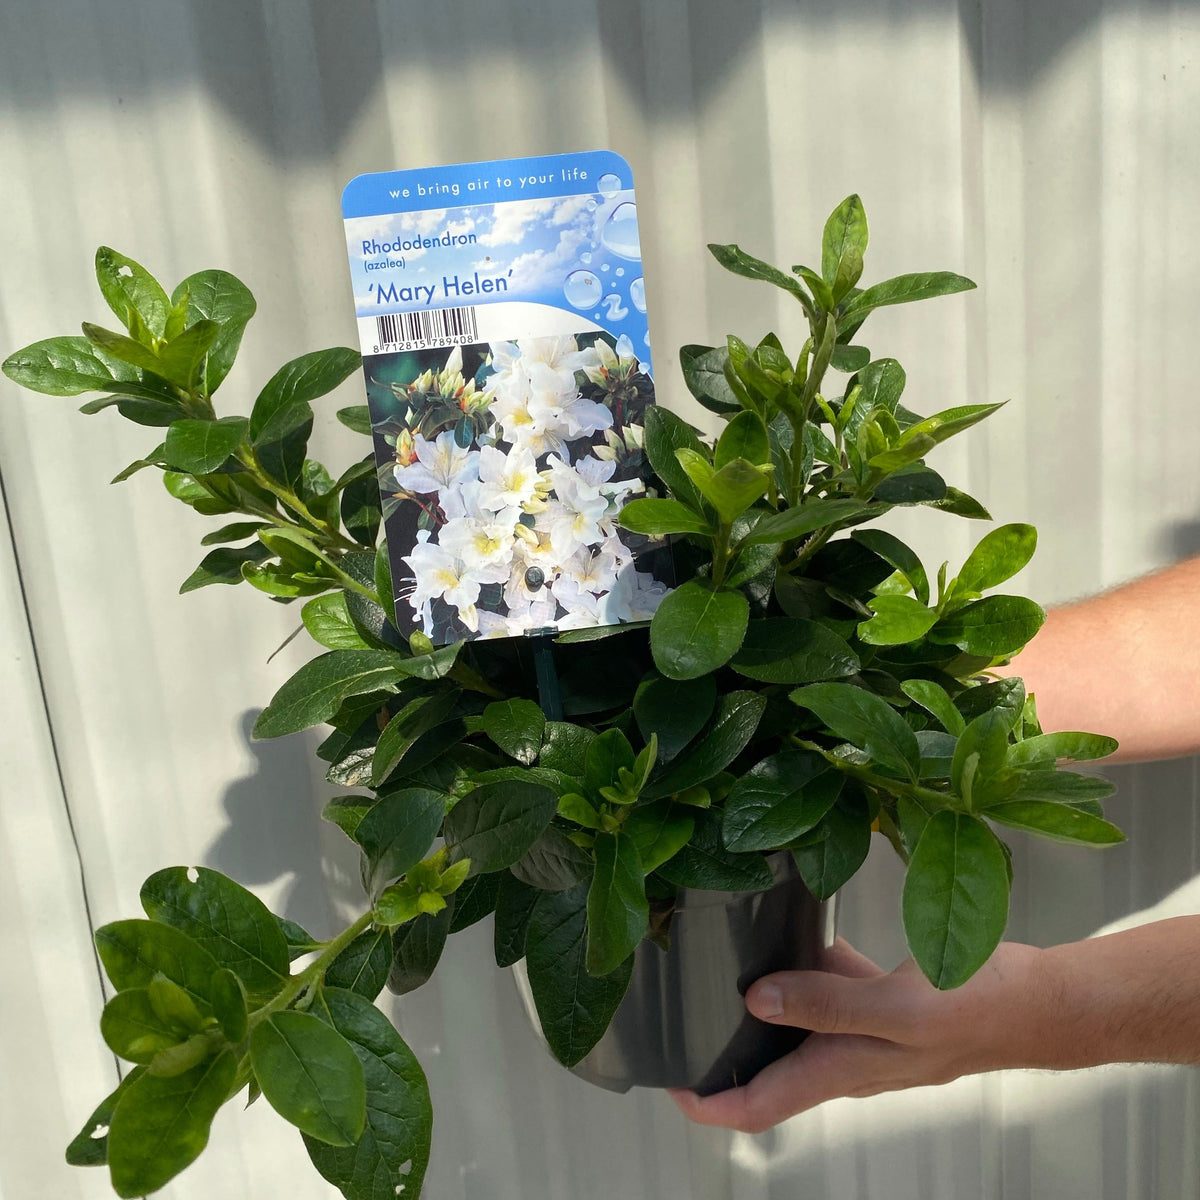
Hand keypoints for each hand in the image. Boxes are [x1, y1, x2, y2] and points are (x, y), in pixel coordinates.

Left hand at [669, 937, 1050, 1133]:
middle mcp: (848, 1057)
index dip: (710, 1105)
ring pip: (799, 1025)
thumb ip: (827, 1004)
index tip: (669, 1085)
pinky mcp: (887, 1001)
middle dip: (724, 1056)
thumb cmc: (981, 1010)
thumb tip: (756, 1002)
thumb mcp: (898, 1008)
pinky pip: (834, 986)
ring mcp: (868, 1030)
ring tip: (723, 967)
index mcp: (844, 1069)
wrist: (1043, 1002)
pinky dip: (809, 965)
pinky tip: (795, 928)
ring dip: (762, 1008)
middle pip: (770, 1071)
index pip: (761, 1106)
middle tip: (683, 1017)